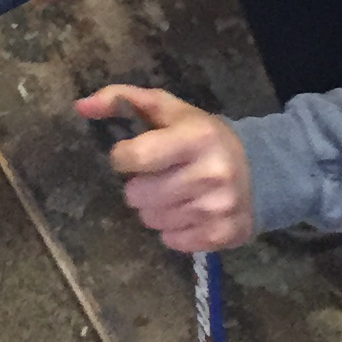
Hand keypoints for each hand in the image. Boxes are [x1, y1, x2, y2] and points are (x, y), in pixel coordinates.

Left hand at [76, 83, 253, 254]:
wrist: (260, 170)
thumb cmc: (202, 137)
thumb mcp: (168, 111)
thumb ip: (122, 100)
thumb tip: (80, 106)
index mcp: (196, 137)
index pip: (134, 157)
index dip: (123, 157)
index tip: (133, 154)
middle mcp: (209, 173)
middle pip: (137, 195)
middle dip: (140, 186)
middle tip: (160, 176)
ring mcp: (217, 208)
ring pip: (151, 220)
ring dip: (155, 208)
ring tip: (176, 194)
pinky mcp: (222, 235)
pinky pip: (171, 242)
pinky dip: (173, 230)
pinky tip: (189, 212)